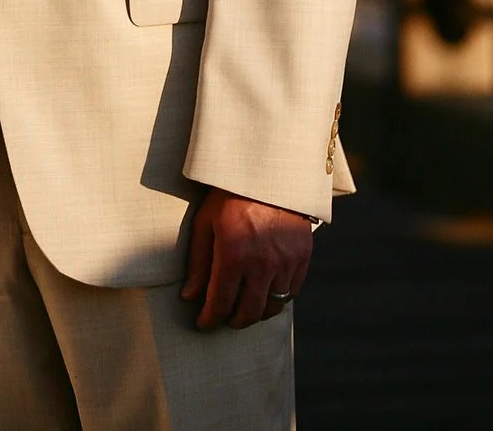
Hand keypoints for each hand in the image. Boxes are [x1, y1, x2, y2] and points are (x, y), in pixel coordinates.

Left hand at [180, 188, 312, 330]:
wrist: (269, 170)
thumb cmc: (230, 194)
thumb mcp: (206, 221)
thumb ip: (198, 262)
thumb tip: (189, 297)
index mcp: (233, 253)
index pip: (220, 302)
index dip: (210, 319)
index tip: (203, 323)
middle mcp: (262, 263)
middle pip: (249, 313)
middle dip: (233, 321)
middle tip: (224, 318)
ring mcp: (285, 261)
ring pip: (272, 307)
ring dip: (256, 313)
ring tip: (244, 308)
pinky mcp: (302, 256)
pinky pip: (291, 293)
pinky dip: (277, 299)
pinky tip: (265, 293)